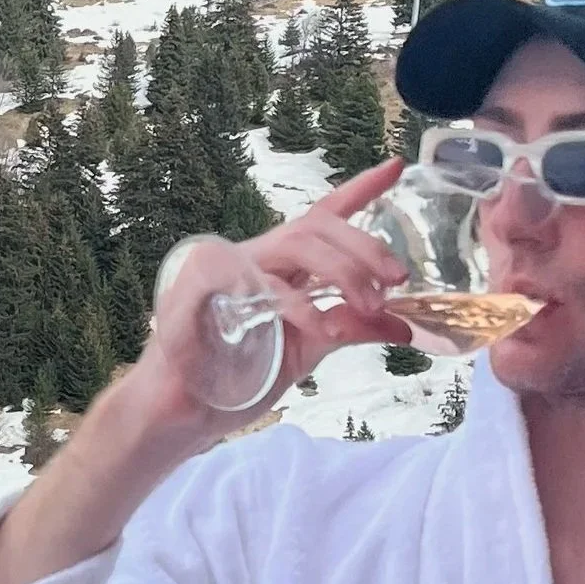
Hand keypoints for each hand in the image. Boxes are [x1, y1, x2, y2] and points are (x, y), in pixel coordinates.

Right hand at [127, 160, 416, 456]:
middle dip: (364, 246)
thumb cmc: (235, 380)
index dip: (358, 190)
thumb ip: (347, 329)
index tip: (395, 167)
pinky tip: (317, 325)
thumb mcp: (306, 351)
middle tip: (398, 278)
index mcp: (279, 267)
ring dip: (341, 268)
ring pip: (293, 243)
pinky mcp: (201, 286)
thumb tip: (403, 325)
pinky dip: (294, 304)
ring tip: (370, 302)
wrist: (181, 416)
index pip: (321, 217)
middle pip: (316, 226)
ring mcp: (225, 267)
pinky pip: (257, 282)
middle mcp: (255, 258)